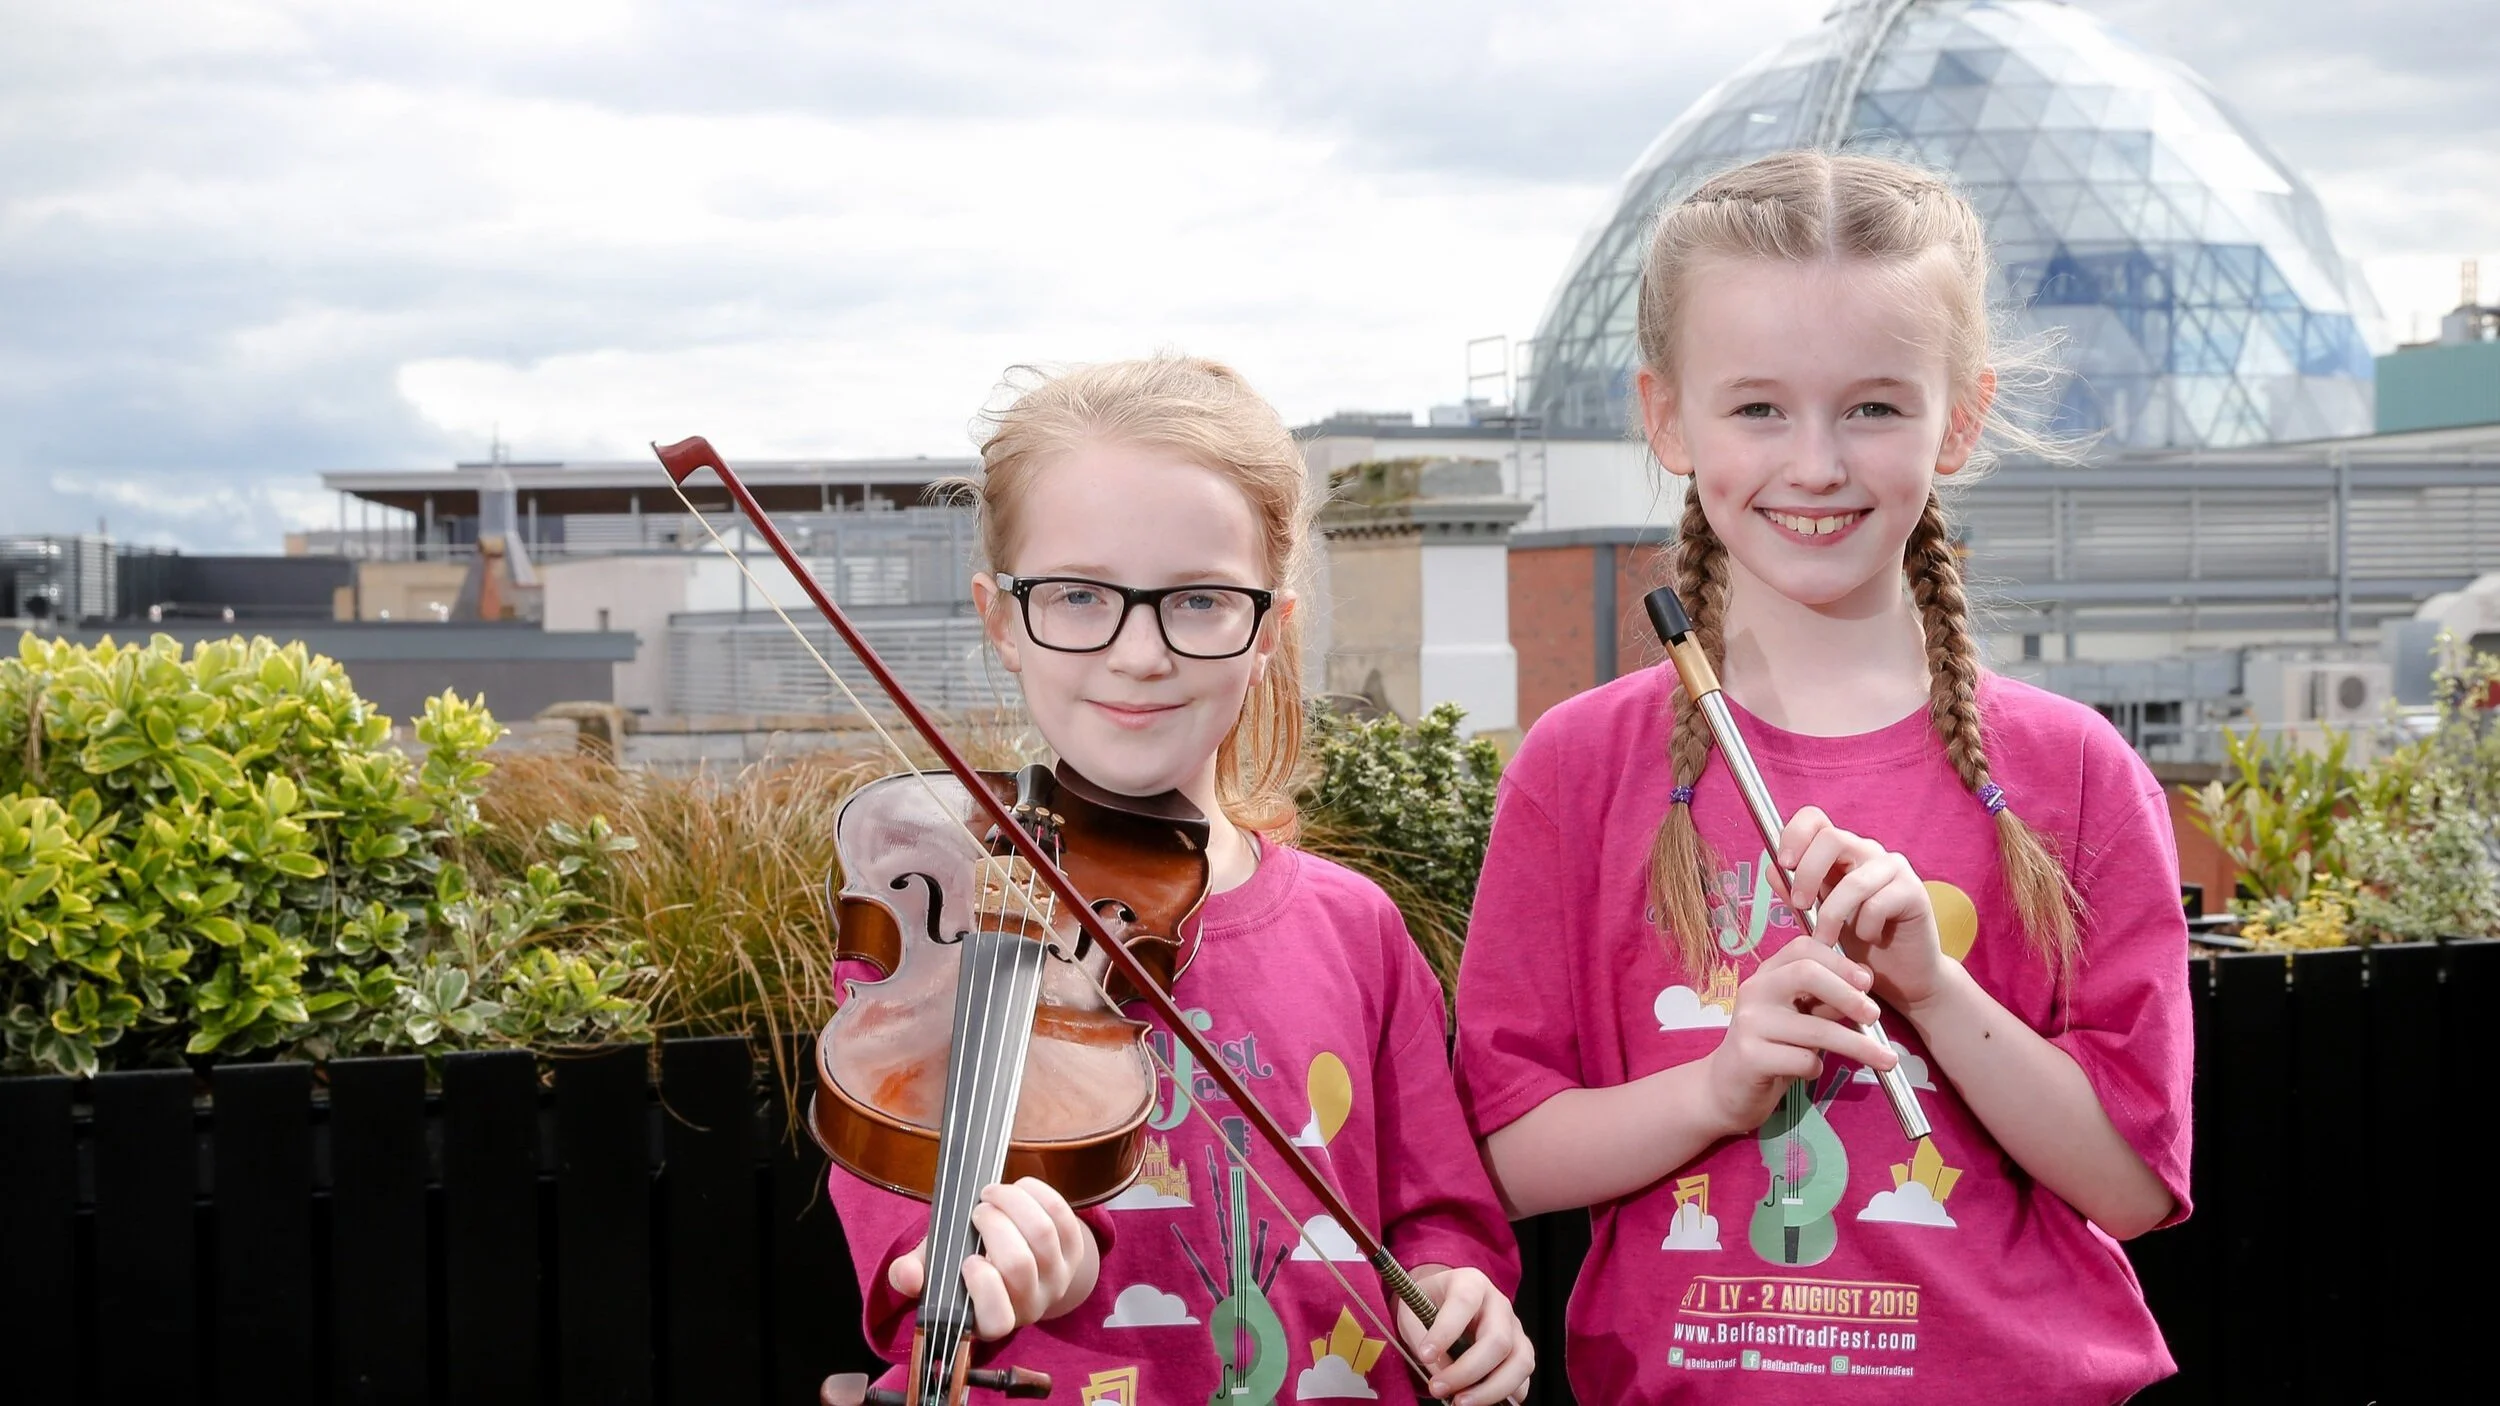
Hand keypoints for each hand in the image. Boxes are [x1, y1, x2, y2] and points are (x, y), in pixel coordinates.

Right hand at [885, 1178, 1098, 1339]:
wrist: (1017, 1256)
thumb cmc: (970, 1263)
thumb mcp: (938, 1271)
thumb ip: (914, 1273)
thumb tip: (906, 1276)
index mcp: (992, 1320)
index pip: (998, 1319)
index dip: (985, 1287)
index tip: (969, 1259)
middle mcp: (1030, 1305)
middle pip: (1020, 1265)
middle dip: (995, 1227)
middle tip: (978, 1211)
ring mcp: (1057, 1278)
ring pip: (1043, 1235)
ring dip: (1014, 1203)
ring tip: (992, 1194)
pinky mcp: (1075, 1251)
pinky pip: (1063, 1216)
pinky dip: (1037, 1193)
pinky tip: (1018, 1188)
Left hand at [1395, 1266, 1532, 1405]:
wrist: (1444, 1301)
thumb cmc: (1428, 1304)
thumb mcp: (1413, 1312)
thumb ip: (1422, 1339)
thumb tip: (1440, 1373)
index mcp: (1470, 1283)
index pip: (1464, 1303)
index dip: (1446, 1331)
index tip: (1424, 1356)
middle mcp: (1499, 1304)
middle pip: (1498, 1340)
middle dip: (1467, 1371)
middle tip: (1438, 1388)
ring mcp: (1515, 1328)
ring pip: (1519, 1362)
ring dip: (1490, 1390)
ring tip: (1460, 1403)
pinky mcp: (1521, 1352)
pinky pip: (1523, 1379)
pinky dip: (1505, 1395)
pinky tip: (1480, 1400)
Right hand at [1702, 937, 1896, 1135]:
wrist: (1727, 1088)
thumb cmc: (1772, 1048)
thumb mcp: (1800, 1017)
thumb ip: (1826, 999)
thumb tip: (1866, 982)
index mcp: (1768, 974)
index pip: (1804, 948)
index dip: (1840, 962)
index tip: (1867, 983)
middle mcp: (1755, 990)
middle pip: (1807, 975)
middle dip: (1848, 995)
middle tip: (1875, 1016)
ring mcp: (1750, 1023)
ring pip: (1815, 1028)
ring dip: (1856, 1045)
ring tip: (1886, 1060)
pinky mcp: (1750, 1056)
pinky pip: (1802, 1060)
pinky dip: (1817, 1068)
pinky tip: (1810, 1071)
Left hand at [1778, 806, 1948, 1010]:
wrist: (1899, 974)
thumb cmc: (1855, 941)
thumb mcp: (1815, 916)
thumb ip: (1794, 891)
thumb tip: (1773, 869)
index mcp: (1839, 851)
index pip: (1814, 819)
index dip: (1794, 834)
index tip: (1783, 864)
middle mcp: (1866, 851)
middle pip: (1831, 838)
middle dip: (1807, 874)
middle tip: (1799, 906)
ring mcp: (1892, 868)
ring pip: (1854, 881)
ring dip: (1832, 916)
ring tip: (1826, 940)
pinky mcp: (1914, 891)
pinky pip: (1878, 904)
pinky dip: (1865, 927)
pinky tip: (1868, 939)